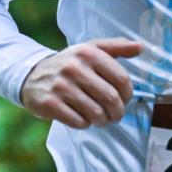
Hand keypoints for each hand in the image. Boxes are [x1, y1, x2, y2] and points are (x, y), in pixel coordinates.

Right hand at [20, 38, 142, 128]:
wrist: (31, 76)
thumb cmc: (68, 64)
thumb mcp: (89, 50)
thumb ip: (115, 47)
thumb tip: (140, 48)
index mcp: (88, 53)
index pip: (121, 79)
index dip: (127, 95)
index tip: (125, 101)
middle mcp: (74, 68)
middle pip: (110, 98)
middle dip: (117, 112)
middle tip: (116, 116)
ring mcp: (60, 87)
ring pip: (94, 112)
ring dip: (102, 120)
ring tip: (101, 120)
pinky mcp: (49, 104)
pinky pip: (77, 121)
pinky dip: (84, 124)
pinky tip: (83, 120)